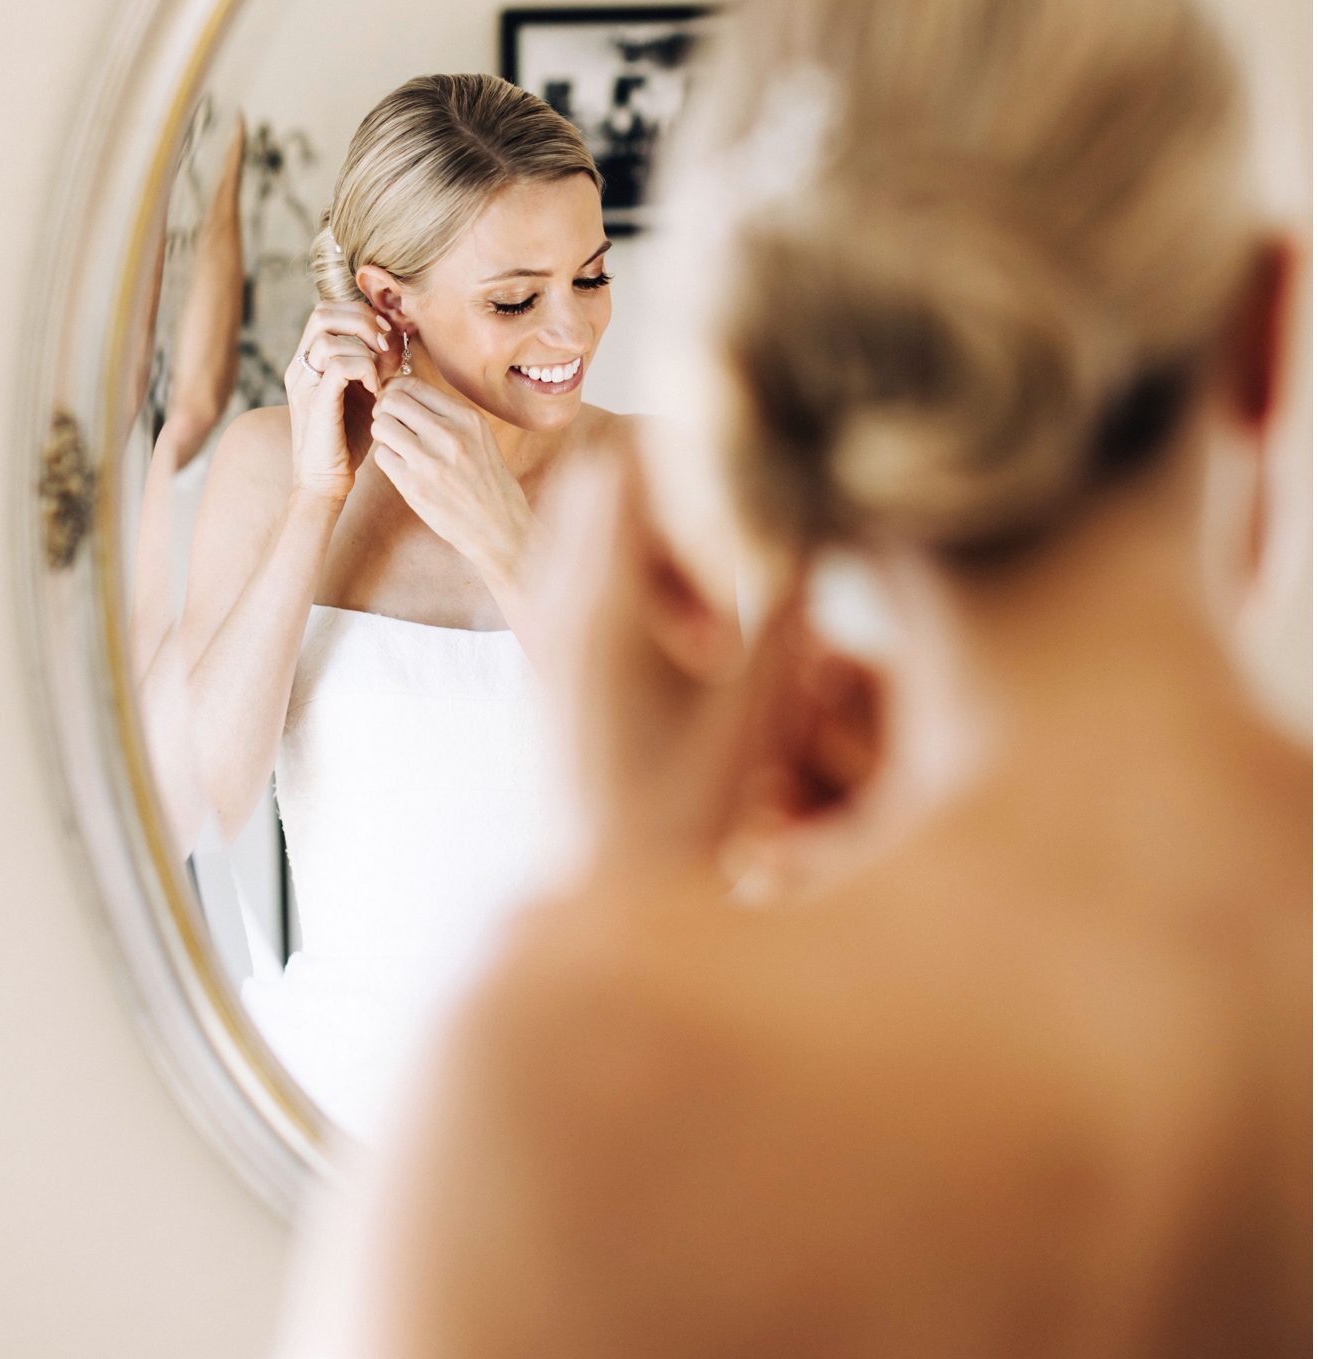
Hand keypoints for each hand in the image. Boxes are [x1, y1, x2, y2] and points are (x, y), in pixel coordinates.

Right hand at [284, 301, 397, 500]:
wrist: (326, 481)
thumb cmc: (348, 439)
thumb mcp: (365, 392)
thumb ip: (375, 364)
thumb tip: (396, 337)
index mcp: (310, 361)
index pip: (328, 311)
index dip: (361, 313)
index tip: (388, 334)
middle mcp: (300, 366)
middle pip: (322, 312)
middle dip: (362, 320)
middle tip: (386, 344)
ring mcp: (304, 383)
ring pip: (327, 335)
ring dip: (365, 347)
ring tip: (382, 371)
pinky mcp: (315, 402)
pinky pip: (339, 364)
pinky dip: (364, 369)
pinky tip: (376, 389)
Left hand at [368, 376, 535, 590]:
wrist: (499, 527)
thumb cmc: (487, 480)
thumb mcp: (478, 436)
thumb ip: (446, 414)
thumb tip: (403, 393)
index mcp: (467, 417)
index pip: (413, 385)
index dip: (396, 390)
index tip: (395, 403)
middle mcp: (449, 434)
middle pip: (391, 401)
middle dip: (385, 410)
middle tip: (390, 423)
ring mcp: (430, 461)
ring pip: (381, 426)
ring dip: (383, 434)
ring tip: (396, 446)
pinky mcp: (414, 487)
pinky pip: (381, 456)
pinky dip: (387, 459)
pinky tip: (402, 467)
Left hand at [529, 438, 882, 872]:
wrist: (611, 909)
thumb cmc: (690, 816)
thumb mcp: (759, 709)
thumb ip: (786, 606)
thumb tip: (815, 524)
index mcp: (603, 607)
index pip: (620, 470)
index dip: (681, 450)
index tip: (740, 466)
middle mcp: (556, 613)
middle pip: (596, 492)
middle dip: (667, 492)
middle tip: (736, 537)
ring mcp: (544, 644)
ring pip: (584, 539)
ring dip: (650, 542)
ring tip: (718, 603)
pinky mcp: (548, 675)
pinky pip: (579, 587)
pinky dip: (631, 585)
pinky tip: (692, 646)